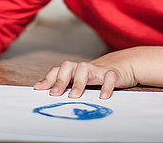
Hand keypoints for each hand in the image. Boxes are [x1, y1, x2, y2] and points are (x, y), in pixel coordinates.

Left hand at [34, 47, 162, 98]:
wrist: (124, 64)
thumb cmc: (98, 76)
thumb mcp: (83, 81)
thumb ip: (69, 86)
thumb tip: (50, 96)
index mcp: (75, 70)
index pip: (58, 70)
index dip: (48, 79)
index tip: (38, 89)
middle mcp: (84, 68)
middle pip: (68, 66)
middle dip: (60, 80)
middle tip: (54, 95)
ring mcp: (98, 69)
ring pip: (85, 68)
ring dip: (78, 82)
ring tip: (74, 97)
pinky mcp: (113, 73)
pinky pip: (109, 76)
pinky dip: (106, 86)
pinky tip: (103, 97)